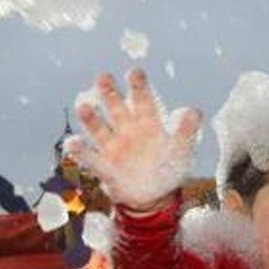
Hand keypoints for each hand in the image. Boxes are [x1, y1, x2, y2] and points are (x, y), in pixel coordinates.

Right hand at [65, 69, 201, 211]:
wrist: (153, 197)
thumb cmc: (168, 168)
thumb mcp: (181, 151)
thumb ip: (186, 132)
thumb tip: (195, 111)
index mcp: (147, 123)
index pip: (143, 101)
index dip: (138, 86)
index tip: (134, 72)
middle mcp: (127, 130)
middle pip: (116, 108)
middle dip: (109, 93)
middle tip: (103, 77)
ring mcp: (113, 147)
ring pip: (99, 129)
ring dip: (91, 119)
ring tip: (83, 106)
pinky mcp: (104, 167)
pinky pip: (90, 158)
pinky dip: (80, 151)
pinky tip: (73, 143)